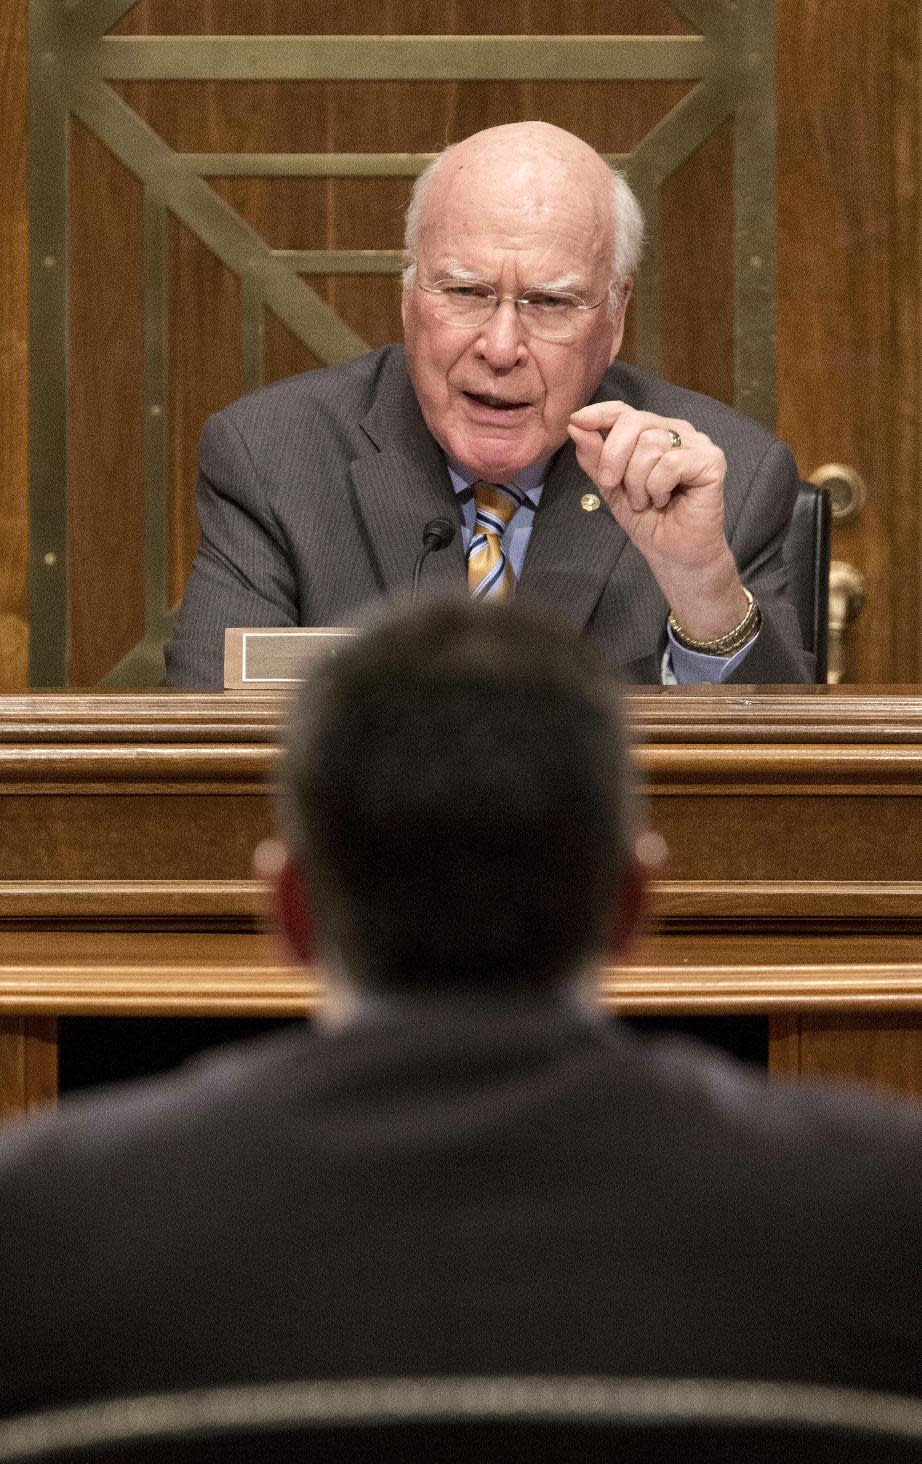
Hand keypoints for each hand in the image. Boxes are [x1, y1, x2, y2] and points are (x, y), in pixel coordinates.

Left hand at [568, 400, 747, 640]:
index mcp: (653, 432)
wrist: (672, 553)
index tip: (575, 421)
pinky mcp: (711, 461)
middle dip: (613, 457)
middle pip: (634, 422)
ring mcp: (697, 443)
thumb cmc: (647, 519)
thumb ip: (595, 457)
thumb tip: (576, 424)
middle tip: (613, 485)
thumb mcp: (611, 486)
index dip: (600, 413)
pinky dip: (657, 487)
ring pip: (650, 445)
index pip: (625, 410)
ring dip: (637, 482)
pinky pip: (671, 463)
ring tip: (646, 501)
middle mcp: (676, 431)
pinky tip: (664, 501)